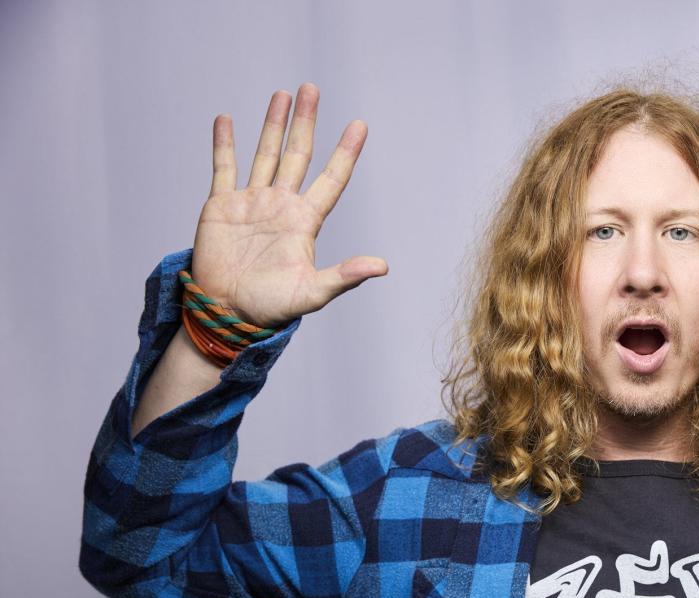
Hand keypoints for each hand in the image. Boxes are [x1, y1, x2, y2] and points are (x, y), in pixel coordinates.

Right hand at [190, 83, 386, 328]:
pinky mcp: (221, 207)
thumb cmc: (271, 309)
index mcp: (305, 222)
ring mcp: (252, 203)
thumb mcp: (312, 293)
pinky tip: (226, 119)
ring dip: (273, 124)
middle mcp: (281, 206)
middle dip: (305, 122)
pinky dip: (224, 144)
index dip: (346, 153)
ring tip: (282, 95)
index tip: (359, 125)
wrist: (227, 314)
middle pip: (298, 154)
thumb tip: (383, 267)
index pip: (332, 178)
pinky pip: (224, 168)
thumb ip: (345, 276)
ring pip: (265, 154)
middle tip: (311, 88)